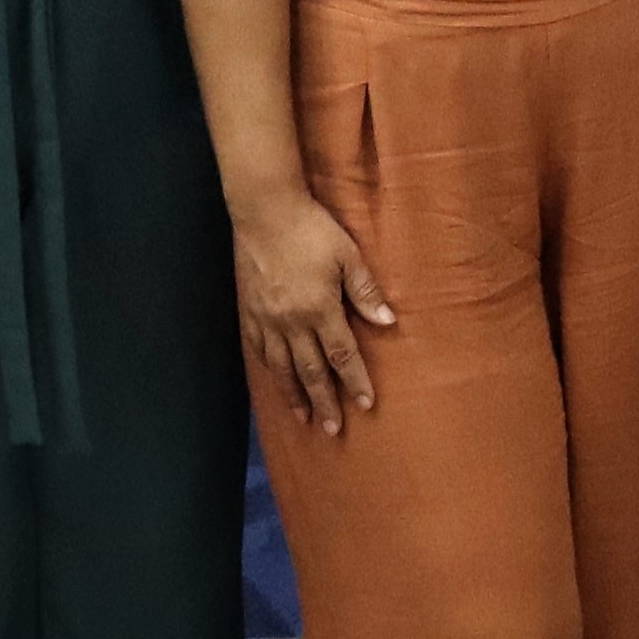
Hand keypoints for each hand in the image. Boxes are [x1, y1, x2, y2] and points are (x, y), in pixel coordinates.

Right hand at [230, 187, 390, 433]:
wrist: (265, 209)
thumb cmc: (312, 228)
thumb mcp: (347, 255)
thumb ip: (366, 290)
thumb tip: (388, 320)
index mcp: (320, 308)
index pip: (342, 354)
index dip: (354, 381)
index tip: (364, 404)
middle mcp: (292, 321)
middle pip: (311, 370)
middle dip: (324, 401)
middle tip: (332, 429)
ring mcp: (267, 318)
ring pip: (281, 366)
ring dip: (294, 394)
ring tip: (303, 417)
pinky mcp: (249, 309)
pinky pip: (258, 348)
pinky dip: (268, 369)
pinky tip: (275, 381)